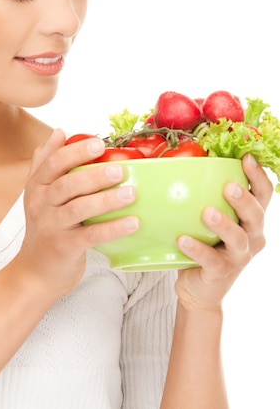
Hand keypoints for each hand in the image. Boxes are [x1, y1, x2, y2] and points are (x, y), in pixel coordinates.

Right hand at [17, 129, 138, 296]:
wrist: (34, 271)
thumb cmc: (44, 227)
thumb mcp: (38, 193)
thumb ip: (46, 161)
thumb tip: (58, 131)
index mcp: (37, 186)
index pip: (53, 163)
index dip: (76, 151)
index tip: (99, 143)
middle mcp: (41, 204)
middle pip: (67, 184)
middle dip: (94, 175)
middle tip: (120, 169)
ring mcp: (51, 227)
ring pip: (79, 208)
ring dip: (107, 200)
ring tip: (131, 193)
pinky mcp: (65, 248)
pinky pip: (90, 236)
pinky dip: (112, 229)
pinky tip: (132, 222)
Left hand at [174, 153, 272, 309]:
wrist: (199, 289)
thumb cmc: (205, 244)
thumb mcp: (211, 219)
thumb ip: (208, 196)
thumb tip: (190, 160)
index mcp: (251, 220)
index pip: (263, 194)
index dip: (258, 176)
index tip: (247, 158)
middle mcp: (251, 237)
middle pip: (255, 215)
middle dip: (244, 199)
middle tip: (229, 186)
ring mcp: (238, 257)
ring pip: (238, 239)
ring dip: (223, 224)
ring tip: (206, 212)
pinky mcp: (221, 272)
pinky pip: (211, 260)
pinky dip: (197, 250)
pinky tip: (183, 240)